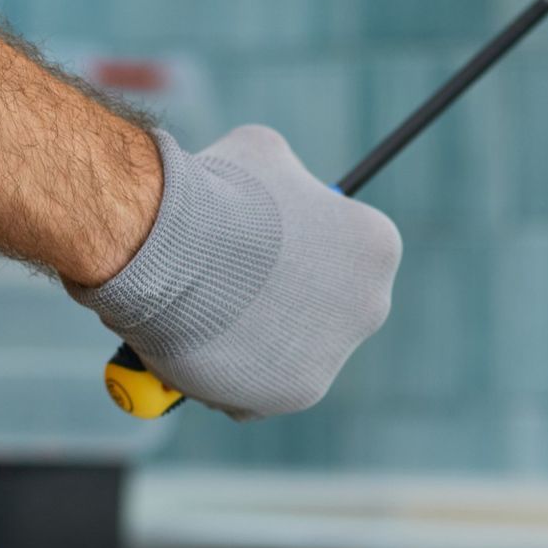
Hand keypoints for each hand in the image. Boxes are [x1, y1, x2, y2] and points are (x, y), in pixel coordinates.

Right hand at [68, 125, 400, 419]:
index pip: (344, 254)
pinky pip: (260, 392)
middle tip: (229, 289)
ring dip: (251, 343)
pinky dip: (227, 378)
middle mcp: (371, 304)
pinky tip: (196, 345)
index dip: (297, 251)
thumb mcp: (262, 154)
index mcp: (375, 244)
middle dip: (282, 305)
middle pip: (325, 311)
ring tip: (201, 316)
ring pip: (288, 355)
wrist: (172, 246)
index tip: (259, 249)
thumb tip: (274, 189)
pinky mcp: (296, 393)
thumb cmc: (215, 192)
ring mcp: (335, 354)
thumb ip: (285, 179)